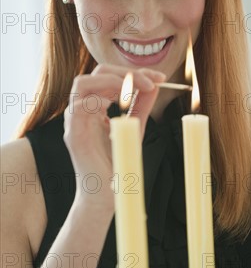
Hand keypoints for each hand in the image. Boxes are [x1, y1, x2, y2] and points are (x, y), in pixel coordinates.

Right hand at [63, 64, 165, 213]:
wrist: (106, 195)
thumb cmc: (116, 162)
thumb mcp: (134, 127)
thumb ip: (142, 105)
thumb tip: (154, 83)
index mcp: (94, 106)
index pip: (110, 76)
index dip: (135, 72)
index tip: (160, 78)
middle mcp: (82, 110)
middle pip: (96, 73)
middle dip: (126, 73)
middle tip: (152, 83)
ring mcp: (74, 122)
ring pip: (82, 83)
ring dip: (113, 81)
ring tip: (136, 91)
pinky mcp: (73, 135)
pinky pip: (78, 106)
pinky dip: (100, 99)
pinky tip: (122, 106)